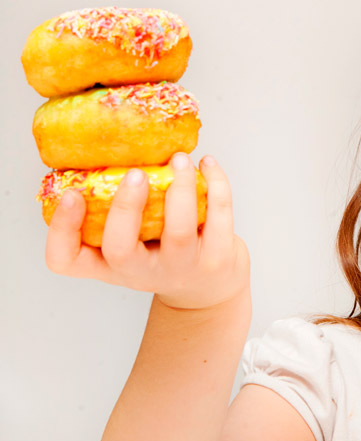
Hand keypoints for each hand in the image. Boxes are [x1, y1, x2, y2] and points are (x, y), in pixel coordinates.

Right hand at [44, 153, 250, 310]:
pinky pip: (219, 217)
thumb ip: (118, 213)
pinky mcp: (217, 259)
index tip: (71, 195)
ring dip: (180, 188)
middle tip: (135, 174)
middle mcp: (141, 272)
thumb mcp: (132, 245)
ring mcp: (181, 267)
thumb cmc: (163, 256)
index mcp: (110, 265)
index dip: (61, 229)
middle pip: (120, 249)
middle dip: (126, 207)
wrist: (209, 291)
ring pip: (178, 231)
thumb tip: (114, 149)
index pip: (66, 260)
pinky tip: (208, 164)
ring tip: (179, 159)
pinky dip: (216, 184)